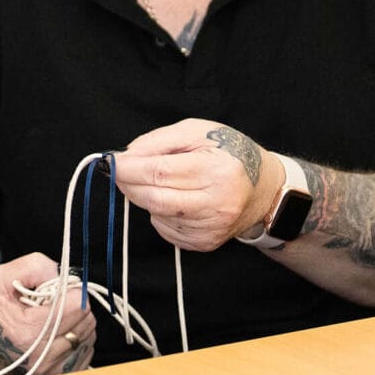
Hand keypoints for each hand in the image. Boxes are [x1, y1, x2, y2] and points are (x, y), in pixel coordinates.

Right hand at [0, 252, 95, 374]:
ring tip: (49, 321)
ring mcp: (51, 372)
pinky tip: (54, 335)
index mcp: (29, 332)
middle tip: (48, 305)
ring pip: (88, 336)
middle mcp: (43, 357)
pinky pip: (85, 353)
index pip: (78, 305)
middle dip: (72, 306)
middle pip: (86, 320)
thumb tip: (64, 277)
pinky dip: (75, 340)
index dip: (69, 290)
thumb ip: (34, 267)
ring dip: (75, 323)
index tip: (54, 291)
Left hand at [111, 119, 272, 250]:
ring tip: (158, 182)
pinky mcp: (206, 243)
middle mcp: (217, 203)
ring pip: (158, 214)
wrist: (262, 190)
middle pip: (156, 197)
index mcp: (218, 170)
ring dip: (146, 198)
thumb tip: (128, 156)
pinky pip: (166, 230)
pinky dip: (160, 213)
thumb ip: (160, 141)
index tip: (113, 163)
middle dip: (130, 184)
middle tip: (119, 173)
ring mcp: (212, 227)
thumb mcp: (198, 132)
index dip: (131, 168)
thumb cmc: (229, 154)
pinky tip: (175, 200)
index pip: (161, 172)